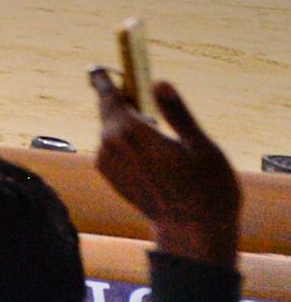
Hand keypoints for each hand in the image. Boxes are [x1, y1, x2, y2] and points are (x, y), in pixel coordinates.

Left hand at [91, 70, 240, 268]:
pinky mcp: (110, 176)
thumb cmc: (206, 189)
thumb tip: (159, 82)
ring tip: (152, 123)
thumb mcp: (200, 146)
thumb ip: (177, 113)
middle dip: (120, 98)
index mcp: (131, 132)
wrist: (193, 233)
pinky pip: (113, 147)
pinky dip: (125, 139)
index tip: (95, 68)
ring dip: (125, 122)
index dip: (103, 80)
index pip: (109, 96)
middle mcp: (111, 145)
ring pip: (111, 130)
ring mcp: (107, 163)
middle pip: (109, 111)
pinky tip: (148, 147)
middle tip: (137, 89)